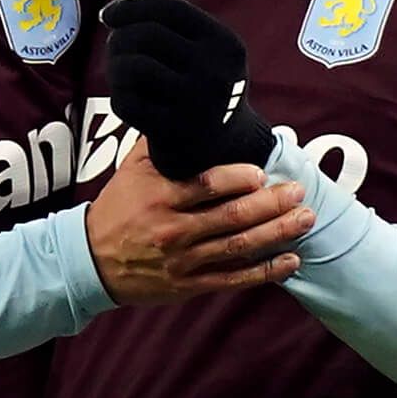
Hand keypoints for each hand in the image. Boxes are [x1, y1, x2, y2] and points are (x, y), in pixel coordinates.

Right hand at [85, 139, 308, 304]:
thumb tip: (187, 113)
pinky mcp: (190, 285)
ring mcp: (184, 260)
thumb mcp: (130, 170)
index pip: (206, 185)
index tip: (261, 172)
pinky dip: (265, 272)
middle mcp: (174, 229)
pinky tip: (290, 261)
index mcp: (160, 196)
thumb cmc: (117, 208)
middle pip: (232, 217)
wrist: (91, 260)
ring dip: (277, 233)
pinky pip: (233, 279)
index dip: (238, 178)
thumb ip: (160, 145)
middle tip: (298, 192)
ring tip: (305, 219)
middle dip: (271, 204)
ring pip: (239, 247)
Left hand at [102, 0, 275, 180]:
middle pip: (147, 35)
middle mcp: (215, 72)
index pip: (170, 10)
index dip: (132, 7)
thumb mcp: (203, 46)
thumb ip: (175, 10)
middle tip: (112, 45)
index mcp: (225, 44)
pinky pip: (126, 103)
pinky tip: (124, 94)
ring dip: (115, 65)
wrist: (225, 148)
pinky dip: (118, 95)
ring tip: (117, 69)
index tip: (109, 14)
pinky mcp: (175, 132)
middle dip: (119, 36)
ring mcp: (196, 105)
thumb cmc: (205, 84)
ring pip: (133, 67)